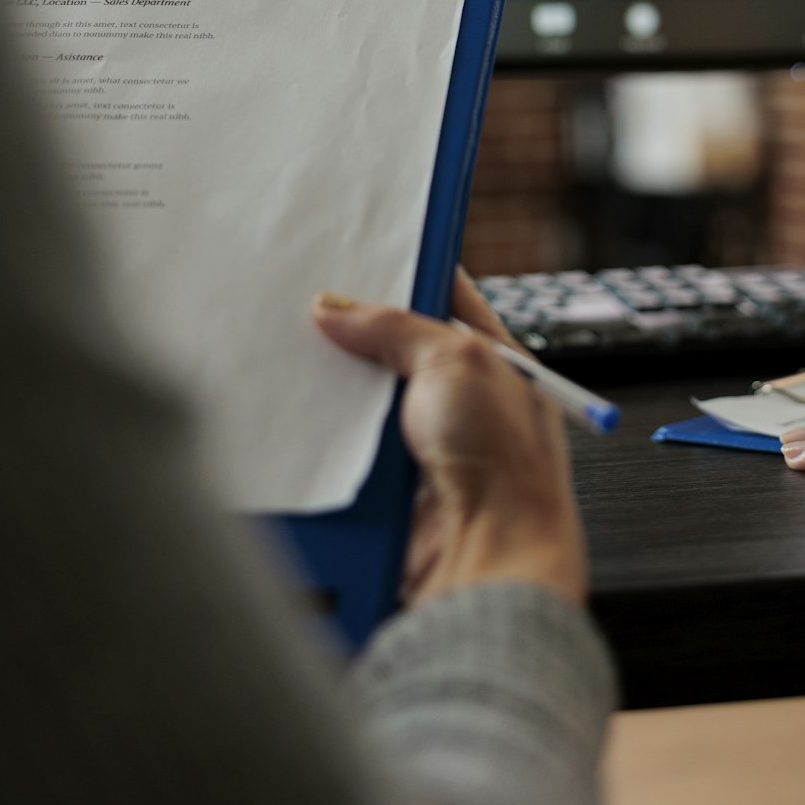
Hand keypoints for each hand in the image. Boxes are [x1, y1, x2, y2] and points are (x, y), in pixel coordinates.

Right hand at [313, 268, 587, 607]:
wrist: (489, 557)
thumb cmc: (505, 464)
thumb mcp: (457, 361)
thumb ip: (396, 327)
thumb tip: (338, 309)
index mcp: (495, 357)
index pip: (446, 296)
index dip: (407, 271)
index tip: (361, 248)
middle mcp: (462, 396)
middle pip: (397, 345)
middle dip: (357, 329)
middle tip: (313, 300)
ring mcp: (425, 440)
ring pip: (366, 396)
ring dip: (337, 384)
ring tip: (298, 352)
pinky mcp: (392, 482)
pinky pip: (348, 444)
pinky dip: (327, 431)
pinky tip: (300, 411)